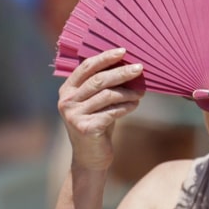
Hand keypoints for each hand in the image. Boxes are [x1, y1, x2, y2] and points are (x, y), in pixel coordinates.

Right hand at [58, 48, 144, 171]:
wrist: (90, 157)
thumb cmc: (98, 125)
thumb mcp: (96, 103)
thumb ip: (103, 86)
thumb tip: (129, 65)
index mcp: (67, 90)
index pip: (86, 67)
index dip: (105, 57)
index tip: (124, 51)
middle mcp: (67, 101)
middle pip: (99, 80)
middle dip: (122, 73)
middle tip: (140, 69)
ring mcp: (74, 115)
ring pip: (107, 95)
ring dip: (128, 93)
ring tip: (140, 93)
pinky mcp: (86, 128)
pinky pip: (112, 112)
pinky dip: (126, 107)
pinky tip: (135, 105)